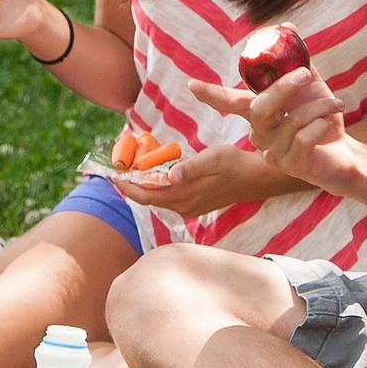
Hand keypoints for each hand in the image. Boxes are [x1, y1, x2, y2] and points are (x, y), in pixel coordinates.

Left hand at [122, 134, 290, 219]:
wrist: (256, 178)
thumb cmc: (234, 164)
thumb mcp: (213, 160)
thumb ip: (191, 168)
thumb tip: (170, 175)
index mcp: (184, 197)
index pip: (146, 195)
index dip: (125, 185)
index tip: (110, 173)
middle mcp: (183, 207)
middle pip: (147, 198)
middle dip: (130, 183)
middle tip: (116, 165)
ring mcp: (188, 208)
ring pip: (156, 198)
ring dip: (142, 184)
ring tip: (130, 164)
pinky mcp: (193, 204)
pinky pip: (166, 196)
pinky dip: (155, 185)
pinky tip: (153, 171)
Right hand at [184, 68, 347, 174]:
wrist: (345, 151)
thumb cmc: (322, 117)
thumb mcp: (311, 85)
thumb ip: (297, 60)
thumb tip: (288, 26)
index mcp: (260, 113)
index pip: (230, 102)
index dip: (211, 93)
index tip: (191, 84)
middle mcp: (260, 134)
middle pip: (259, 107)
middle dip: (283, 88)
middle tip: (305, 73)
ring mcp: (272, 153)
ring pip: (290, 121)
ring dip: (318, 107)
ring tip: (336, 104)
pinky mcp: (291, 166)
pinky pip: (304, 138)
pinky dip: (322, 125)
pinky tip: (330, 126)